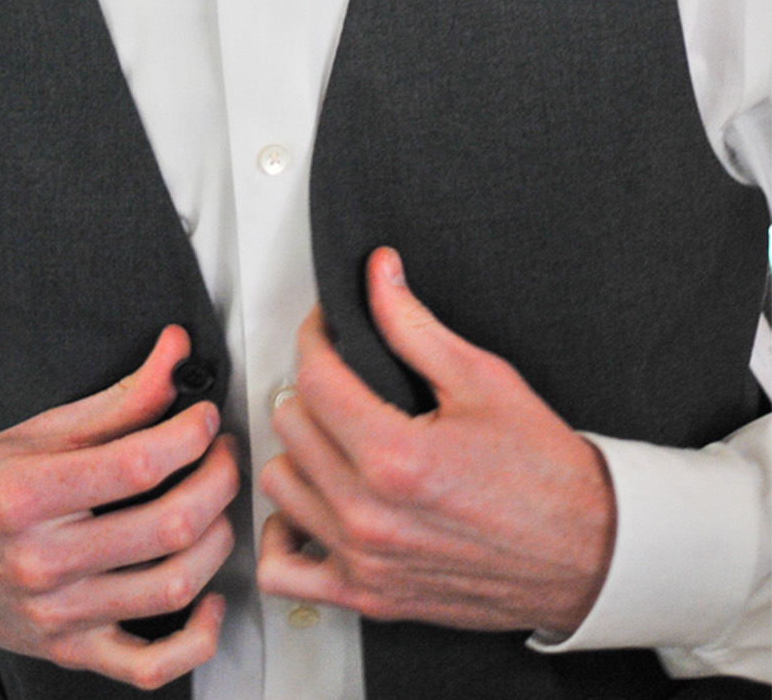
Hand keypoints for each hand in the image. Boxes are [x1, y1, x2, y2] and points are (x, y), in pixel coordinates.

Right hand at [0, 326, 237, 689]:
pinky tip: (209, 600)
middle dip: (216, 481)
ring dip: (216, 541)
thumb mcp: (30, 433)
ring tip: (215, 510)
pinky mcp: (68, 650)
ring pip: (172, 587)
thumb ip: (112, 403)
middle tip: (221, 456)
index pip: (135, 463)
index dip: (188, 435)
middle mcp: (40, 559)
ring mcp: (57, 614)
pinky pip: (152, 667)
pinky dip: (198, 640)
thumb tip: (173, 359)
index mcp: (24, 494)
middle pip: (166, 525)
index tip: (202, 418)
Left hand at [256, 246, 613, 634]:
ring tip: (333, 439)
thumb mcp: (485, 382)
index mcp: (395, 458)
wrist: (593, 556)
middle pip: (290, 425)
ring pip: (279, 483)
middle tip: (342, 381)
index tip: (327, 331)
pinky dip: (283, 538)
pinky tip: (310, 508)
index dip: (315, 338)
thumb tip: (379, 276)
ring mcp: (365, 559)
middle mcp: (370, 513)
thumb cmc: (549, 477)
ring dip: (300, 454)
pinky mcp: (369, 597)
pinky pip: (283, 572)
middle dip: (312, 389)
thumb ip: (415, 326)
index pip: (312, 377)